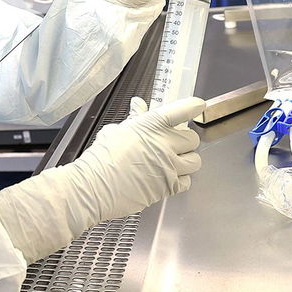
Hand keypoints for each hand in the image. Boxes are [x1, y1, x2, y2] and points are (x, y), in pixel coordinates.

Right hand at [0, 96, 203, 261]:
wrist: (94, 187)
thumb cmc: (101, 156)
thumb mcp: (116, 130)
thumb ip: (134, 118)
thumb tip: (139, 104)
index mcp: (151, 125)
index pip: (181, 110)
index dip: (192, 105)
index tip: (197, 104)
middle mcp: (165, 145)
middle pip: (192, 139)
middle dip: (184, 140)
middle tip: (173, 143)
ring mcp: (168, 167)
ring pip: (195, 161)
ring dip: (187, 160)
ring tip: (174, 161)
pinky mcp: (168, 187)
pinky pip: (187, 182)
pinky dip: (181, 179)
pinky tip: (169, 177)